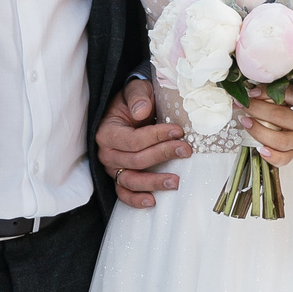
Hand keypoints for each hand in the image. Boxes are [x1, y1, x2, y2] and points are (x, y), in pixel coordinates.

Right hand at [98, 78, 186, 208]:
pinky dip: (136, 200)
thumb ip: (138, 97)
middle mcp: (106, 153)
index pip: (133, 140)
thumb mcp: (135, 90)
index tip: (179, 131)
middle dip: (162, 155)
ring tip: (175, 181)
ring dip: (153, 182)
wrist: (132, 108)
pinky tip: (153, 202)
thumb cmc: (134, 100)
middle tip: (186, 150)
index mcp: (106, 132)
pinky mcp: (119, 177)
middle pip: (135, 161)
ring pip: (130, 181)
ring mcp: (112, 168)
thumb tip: (141, 112)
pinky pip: (124, 193)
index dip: (156, 137)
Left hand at [239, 97, 292, 167]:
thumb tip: (254, 91)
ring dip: (258, 131)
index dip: (266, 92)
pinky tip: (259, 149)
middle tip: (242, 104)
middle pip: (279, 117)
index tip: (251, 92)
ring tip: (245, 122)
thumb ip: (281, 93)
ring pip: (279, 140)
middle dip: (256, 109)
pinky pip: (283, 159)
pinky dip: (271, 156)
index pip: (288, 95)